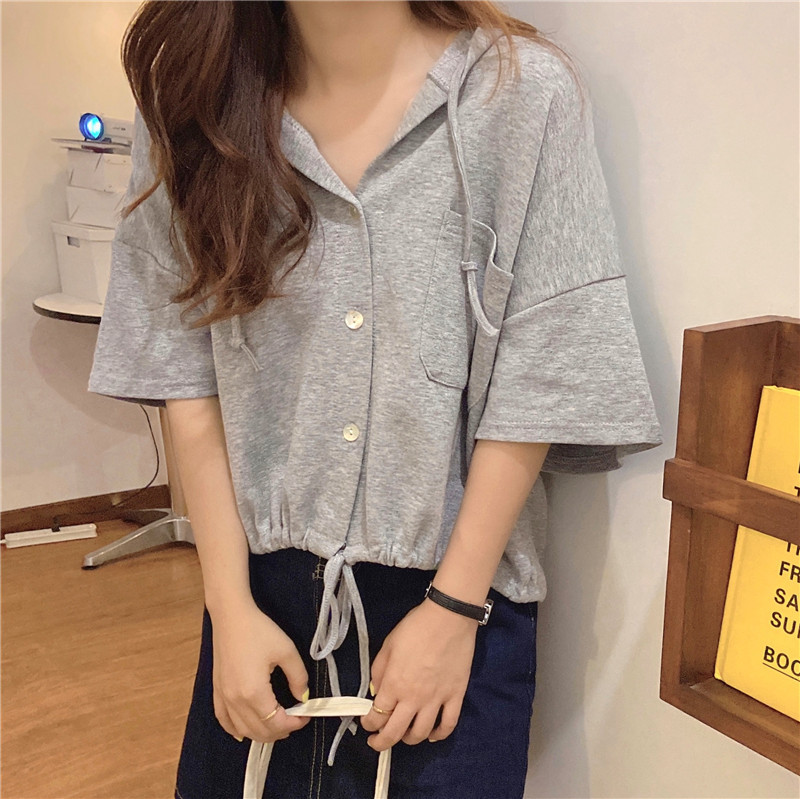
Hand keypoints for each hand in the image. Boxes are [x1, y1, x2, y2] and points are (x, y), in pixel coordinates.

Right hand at [209, 600, 311, 742]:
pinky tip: (245, 731)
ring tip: (278, 723)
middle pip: (259, 732)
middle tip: (295, 718)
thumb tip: (304, 697)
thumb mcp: (286, 651)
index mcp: (254, 693)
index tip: (306, 715)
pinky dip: (236, 730)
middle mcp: (235, 701)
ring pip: (242, 730)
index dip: (294, 723)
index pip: (276, 723)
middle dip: (281, 731)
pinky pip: (224, 721)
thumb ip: (298, 677)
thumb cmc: (259, 630)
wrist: (231, 616)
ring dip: (262, 733)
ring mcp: (223, 698)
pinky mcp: (216, 691)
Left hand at [360, 598, 478, 749]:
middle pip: (395, 733)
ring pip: (420, 734)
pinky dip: (439, 735)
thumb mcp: (388, 645)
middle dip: (382, 743)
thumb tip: (376, 691)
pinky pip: (448, 725)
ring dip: (408, 739)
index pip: (376, 717)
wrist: (448, 618)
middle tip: (377, 743)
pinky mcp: (455, 697)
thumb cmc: (415, 627)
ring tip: (404, 735)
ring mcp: (436, 700)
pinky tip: (431, 734)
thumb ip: (378, 671)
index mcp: (394, 684)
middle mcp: (413, 698)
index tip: (366, 724)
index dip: (368, 725)